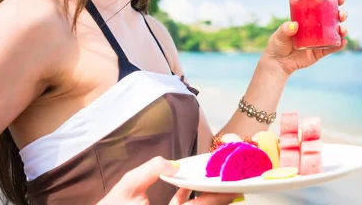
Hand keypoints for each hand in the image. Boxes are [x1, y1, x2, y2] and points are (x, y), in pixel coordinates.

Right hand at [97, 156, 242, 204]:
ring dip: (206, 195)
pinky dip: (187, 198)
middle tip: (234, 178)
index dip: (220, 195)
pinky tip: (187, 184)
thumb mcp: (126, 187)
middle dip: (218, 194)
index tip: (235, 184)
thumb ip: (149, 171)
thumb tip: (172, 163)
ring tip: (217, 178)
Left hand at [264, 0, 347, 75]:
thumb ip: (285, 29)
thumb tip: (294, 25)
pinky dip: (339, 45)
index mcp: (308, 19)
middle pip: (333, 18)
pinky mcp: (320, 52)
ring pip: (335, 33)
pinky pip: (332, 48)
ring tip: (342, 29)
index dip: (333, 2)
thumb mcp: (279, 34)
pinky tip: (343, 42)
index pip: (322, 7)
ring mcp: (319, 40)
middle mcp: (316, 28)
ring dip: (342, 29)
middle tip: (341, 14)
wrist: (278, 62)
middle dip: (340, 15)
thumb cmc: (278, 44)